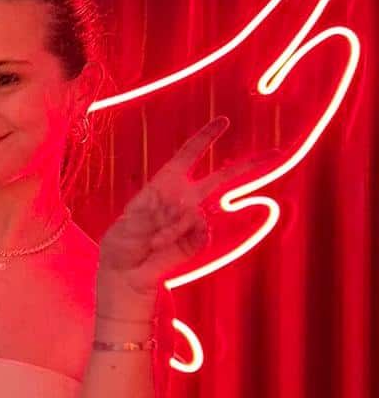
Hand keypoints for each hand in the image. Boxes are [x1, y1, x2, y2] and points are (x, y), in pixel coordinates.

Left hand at [96, 117, 258, 309]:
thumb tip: (180, 209)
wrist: (127, 275)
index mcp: (164, 185)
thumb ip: (153, 214)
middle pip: (219, 178)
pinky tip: (162, 245)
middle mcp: (183, 199)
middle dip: (246, 166)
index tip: (223, 122)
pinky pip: (197, 233)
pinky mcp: (197, 241)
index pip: (187, 156)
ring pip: (198, 212)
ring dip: (172, 226)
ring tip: (152, 240)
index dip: (204, 139)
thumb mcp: (128, 224)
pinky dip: (178, 237)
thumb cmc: (122, 245)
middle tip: (275, 154)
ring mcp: (192, 220)